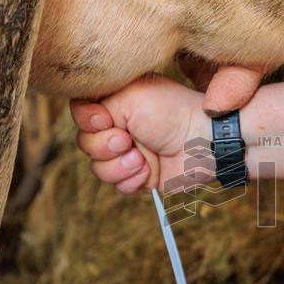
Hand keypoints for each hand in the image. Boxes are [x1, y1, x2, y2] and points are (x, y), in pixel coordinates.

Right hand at [71, 74, 210, 193]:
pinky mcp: (139, 176)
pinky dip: (131, 180)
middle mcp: (119, 127)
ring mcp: (128, 153)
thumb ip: (98, 104)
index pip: (80, 113)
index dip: (87, 120)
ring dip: (118, 166)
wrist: (203, 141)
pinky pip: (117, 186)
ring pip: (98, 168)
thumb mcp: (130, 97)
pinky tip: (149, 170)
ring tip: (140, 158)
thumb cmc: (172, 111)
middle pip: (85, 143)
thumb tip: (87, 122)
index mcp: (116, 102)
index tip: (104, 119)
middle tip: (127, 140)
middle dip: (104, 145)